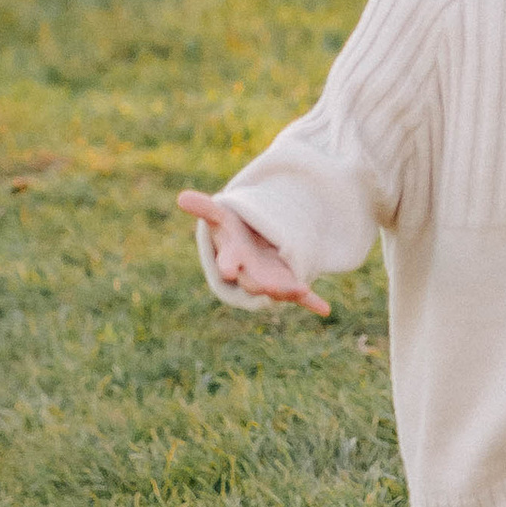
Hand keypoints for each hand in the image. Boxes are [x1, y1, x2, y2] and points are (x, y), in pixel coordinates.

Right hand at [176, 190, 330, 314]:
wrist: (251, 246)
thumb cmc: (233, 231)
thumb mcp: (221, 217)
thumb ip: (205, 208)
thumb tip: (181, 197)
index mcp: (234, 257)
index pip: (229, 263)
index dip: (229, 265)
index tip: (228, 269)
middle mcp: (251, 273)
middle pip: (254, 282)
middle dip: (261, 284)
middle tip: (270, 287)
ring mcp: (271, 279)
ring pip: (279, 289)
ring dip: (288, 291)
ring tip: (300, 290)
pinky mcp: (289, 282)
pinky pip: (301, 296)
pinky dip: (311, 302)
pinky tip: (324, 309)